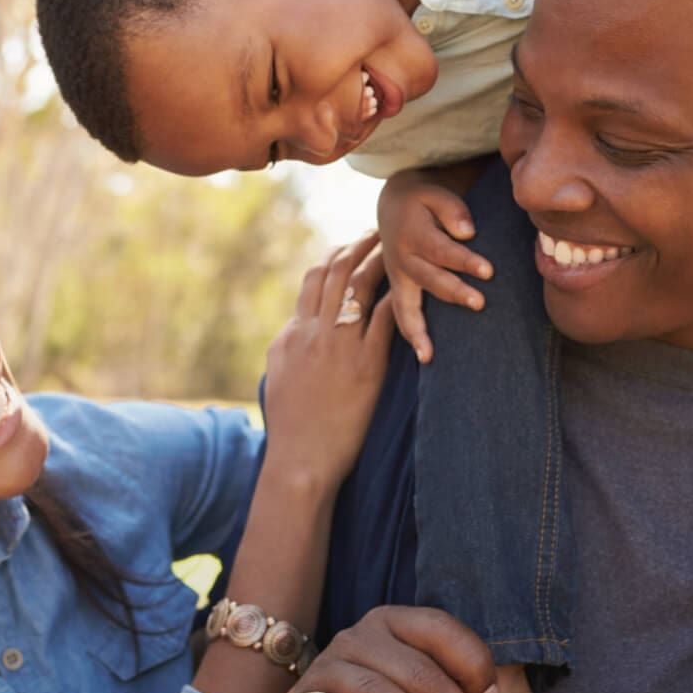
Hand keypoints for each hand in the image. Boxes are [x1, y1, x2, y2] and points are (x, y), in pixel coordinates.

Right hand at [263, 231, 393, 486]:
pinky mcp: (366, 366)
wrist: (301, 460)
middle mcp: (314, 332)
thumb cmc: (291, 424)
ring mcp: (340, 346)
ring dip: (379, 261)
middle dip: (359, 246)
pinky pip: (385, 319)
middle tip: (379, 232)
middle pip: (337, 271)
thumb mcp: (278, 374)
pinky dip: (398, 297)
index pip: (313, 278)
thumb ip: (288, 343)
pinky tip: (414, 284)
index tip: (351, 244)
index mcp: (294, 332)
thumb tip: (295, 324)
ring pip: (359, 286)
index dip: (334, 255)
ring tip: (399, 246)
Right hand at [377, 170, 492, 362]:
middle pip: (429, 278)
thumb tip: (467, 232)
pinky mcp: (399, 288)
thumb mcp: (435, 194)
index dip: (464, 260)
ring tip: (430, 353)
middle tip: (479, 303)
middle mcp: (401, 258)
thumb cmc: (423, 200)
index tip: (488, 271)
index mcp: (412, 233)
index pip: (441, 250)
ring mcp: (398, 276)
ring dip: (420, 329)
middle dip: (453, 292)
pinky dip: (411, 335)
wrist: (393, 205)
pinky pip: (400, 315)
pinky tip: (425, 357)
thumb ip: (452, 210)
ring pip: (407, 305)